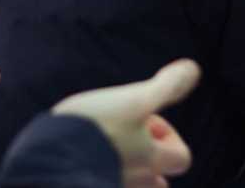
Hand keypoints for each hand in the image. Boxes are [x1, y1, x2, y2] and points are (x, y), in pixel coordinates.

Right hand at [54, 58, 199, 187]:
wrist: (50, 155)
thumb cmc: (97, 126)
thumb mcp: (134, 99)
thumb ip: (166, 86)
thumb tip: (194, 68)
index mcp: (151, 160)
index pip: (182, 158)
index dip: (170, 136)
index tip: (146, 119)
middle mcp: (137, 181)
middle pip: (158, 180)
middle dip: (149, 159)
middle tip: (126, 135)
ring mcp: (113, 185)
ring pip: (132, 183)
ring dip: (126, 166)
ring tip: (106, 144)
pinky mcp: (88, 184)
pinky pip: (105, 180)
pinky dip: (102, 169)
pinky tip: (85, 153)